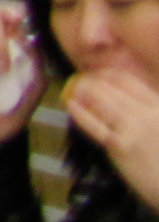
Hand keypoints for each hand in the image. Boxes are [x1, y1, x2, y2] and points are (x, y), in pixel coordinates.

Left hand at [69, 69, 158, 213]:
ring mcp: (132, 130)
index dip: (108, 74)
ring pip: (101, 101)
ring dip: (84, 91)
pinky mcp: (120, 147)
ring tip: (73, 87)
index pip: (128, 81)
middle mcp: (145, 114)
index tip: (97, 74)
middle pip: (111, 89)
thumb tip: (127, 101)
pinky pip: (94, 125)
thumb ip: (150, 112)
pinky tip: (71, 104)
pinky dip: (80, 112)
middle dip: (92, 81)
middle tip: (80, 81)